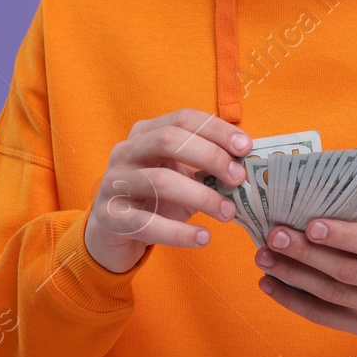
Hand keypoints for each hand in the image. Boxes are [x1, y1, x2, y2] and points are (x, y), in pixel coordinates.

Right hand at [83, 108, 250, 273]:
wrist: (112, 232)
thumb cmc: (154, 199)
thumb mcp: (179, 176)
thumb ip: (206, 166)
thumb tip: (247, 164)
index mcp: (144, 133)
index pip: (182, 119)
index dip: (216, 130)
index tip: (246, 147)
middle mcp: (125, 152)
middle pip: (168, 140)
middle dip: (210, 156)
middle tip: (239, 178)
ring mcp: (113, 183)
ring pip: (160, 181)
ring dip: (201, 197)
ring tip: (228, 212)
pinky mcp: (109, 217)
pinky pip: (147, 223)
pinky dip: (179, 232)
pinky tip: (203, 238)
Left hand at [253, 219, 356, 342]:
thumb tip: (324, 202)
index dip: (344, 236)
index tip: (311, 224)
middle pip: (349, 271)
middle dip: (307, 253)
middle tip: (275, 235)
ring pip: (332, 294)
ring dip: (293, 275)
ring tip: (265, 256)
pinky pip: (326, 318)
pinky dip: (295, 301)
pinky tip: (272, 284)